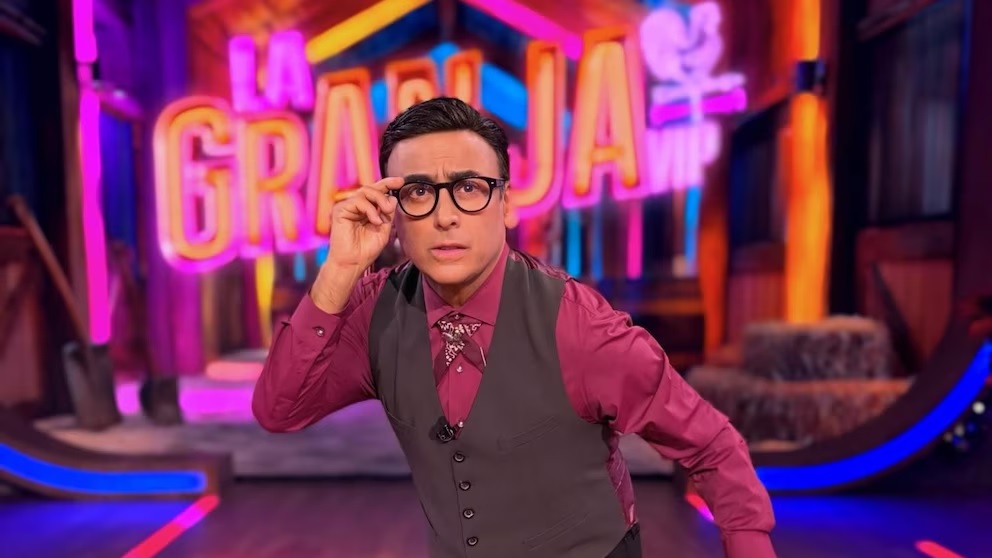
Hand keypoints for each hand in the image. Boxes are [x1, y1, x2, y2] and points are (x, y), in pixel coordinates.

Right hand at [310, 177, 402, 312]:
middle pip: (371, 188)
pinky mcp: (340, 210)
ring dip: (379, 200)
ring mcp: (347, 207)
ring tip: (385, 213)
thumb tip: (393, 198)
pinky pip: (357, 201)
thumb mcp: (384, 230)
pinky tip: (375, 221)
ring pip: (365, 191)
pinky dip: (369, 209)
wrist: (353, 263)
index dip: (388, 184)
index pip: (377, 191)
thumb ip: (388, 214)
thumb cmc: (366, 250)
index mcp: (367, 209)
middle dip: (385, 190)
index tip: (401, 181)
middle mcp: (356, 206)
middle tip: (391, 206)